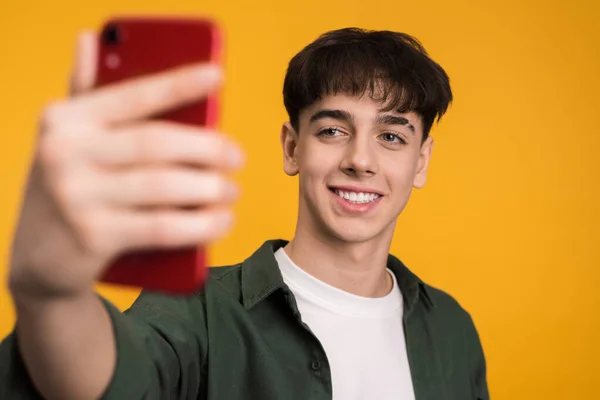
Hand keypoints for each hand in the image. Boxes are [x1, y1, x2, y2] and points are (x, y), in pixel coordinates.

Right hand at [8, 31, 242, 299]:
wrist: (38, 257)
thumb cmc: (72, 186)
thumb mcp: (70, 139)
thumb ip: (85, 93)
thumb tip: (89, 38)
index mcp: (66, 119)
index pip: (133, 96)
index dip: (178, 84)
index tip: (218, 76)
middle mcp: (65, 153)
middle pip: (157, 143)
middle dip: (208, 149)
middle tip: (237, 158)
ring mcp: (76, 196)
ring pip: (164, 186)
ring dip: (210, 189)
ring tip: (231, 192)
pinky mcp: (92, 237)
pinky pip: (162, 227)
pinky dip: (200, 225)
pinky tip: (222, 221)